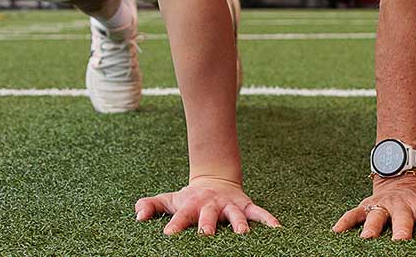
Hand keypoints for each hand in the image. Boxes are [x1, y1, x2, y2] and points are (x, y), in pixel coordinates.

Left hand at [134, 175, 280, 234]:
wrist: (215, 180)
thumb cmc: (189, 198)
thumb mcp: (169, 200)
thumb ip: (151, 205)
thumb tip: (137, 215)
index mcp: (191, 206)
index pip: (181, 217)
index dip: (174, 226)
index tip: (168, 236)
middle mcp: (211, 206)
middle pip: (209, 216)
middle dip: (207, 226)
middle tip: (205, 237)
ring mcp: (229, 206)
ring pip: (235, 215)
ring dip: (239, 224)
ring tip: (242, 235)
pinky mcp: (245, 205)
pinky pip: (259, 212)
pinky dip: (268, 220)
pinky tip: (278, 230)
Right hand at [333, 173, 415, 239]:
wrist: (400, 174)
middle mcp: (403, 205)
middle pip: (402, 220)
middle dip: (400, 230)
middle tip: (399, 242)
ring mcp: (383, 205)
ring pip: (376, 217)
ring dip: (370, 228)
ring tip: (366, 240)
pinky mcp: (366, 206)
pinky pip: (353, 214)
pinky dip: (344, 222)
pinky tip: (335, 233)